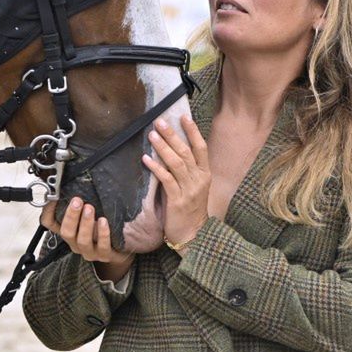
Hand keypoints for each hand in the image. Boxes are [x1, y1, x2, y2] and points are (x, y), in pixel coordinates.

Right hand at [41, 198, 133, 281]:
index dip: (48, 210)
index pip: (50, 223)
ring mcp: (90, 251)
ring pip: (82, 240)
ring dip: (85, 223)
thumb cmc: (104, 225)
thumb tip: (73, 183)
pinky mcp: (105, 255)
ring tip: (90, 208)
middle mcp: (76, 242)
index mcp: (69, 230)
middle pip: (66, 232)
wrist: (124, 245)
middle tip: (77, 201)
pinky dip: (102, 233)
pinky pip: (102, 246)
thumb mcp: (91, 212)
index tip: (54, 197)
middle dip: (71, 216)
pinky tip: (104, 221)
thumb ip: (81, 202)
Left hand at [142, 117, 210, 247]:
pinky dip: (156, 168)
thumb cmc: (191, 209)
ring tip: (152, 135)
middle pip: (186, 152)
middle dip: (172, 135)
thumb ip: (188, 170)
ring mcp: (189, 190)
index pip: (201, 148)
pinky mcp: (177, 200)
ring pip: (176, 163)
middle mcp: (199, 180)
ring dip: (163, 148)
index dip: (192, 132)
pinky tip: (146, 159)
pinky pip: (166, 180)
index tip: (183, 116)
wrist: (193, 235)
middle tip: (160, 122)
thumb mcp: (195, 187)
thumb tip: (173, 149)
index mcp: (205, 174)